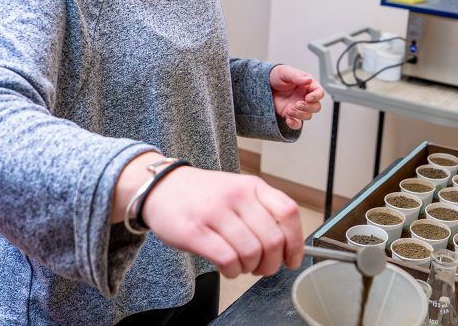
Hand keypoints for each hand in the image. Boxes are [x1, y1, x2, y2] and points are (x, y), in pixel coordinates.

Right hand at [143, 167, 302, 277]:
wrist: (160, 187)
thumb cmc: (203, 195)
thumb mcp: (238, 190)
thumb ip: (263, 211)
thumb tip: (289, 245)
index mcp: (252, 185)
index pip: (288, 213)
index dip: (296, 242)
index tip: (293, 259)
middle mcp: (236, 196)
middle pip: (272, 239)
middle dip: (272, 263)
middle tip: (263, 267)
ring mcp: (214, 212)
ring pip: (251, 252)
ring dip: (250, 268)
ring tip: (241, 266)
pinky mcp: (194, 232)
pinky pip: (227, 259)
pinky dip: (232, 271)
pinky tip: (227, 267)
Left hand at [269, 65, 324, 129]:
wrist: (265, 84)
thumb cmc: (277, 76)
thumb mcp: (286, 72)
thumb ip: (297, 76)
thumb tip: (308, 80)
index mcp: (308, 85)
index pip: (319, 92)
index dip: (316, 96)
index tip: (308, 98)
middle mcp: (305, 97)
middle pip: (316, 107)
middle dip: (308, 108)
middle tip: (297, 104)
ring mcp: (298, 106)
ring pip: (308, 116)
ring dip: (300, 115)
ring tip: (289, 110)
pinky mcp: (290, 114)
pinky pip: (297, 123)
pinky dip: (294, 124)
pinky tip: (288, 119)